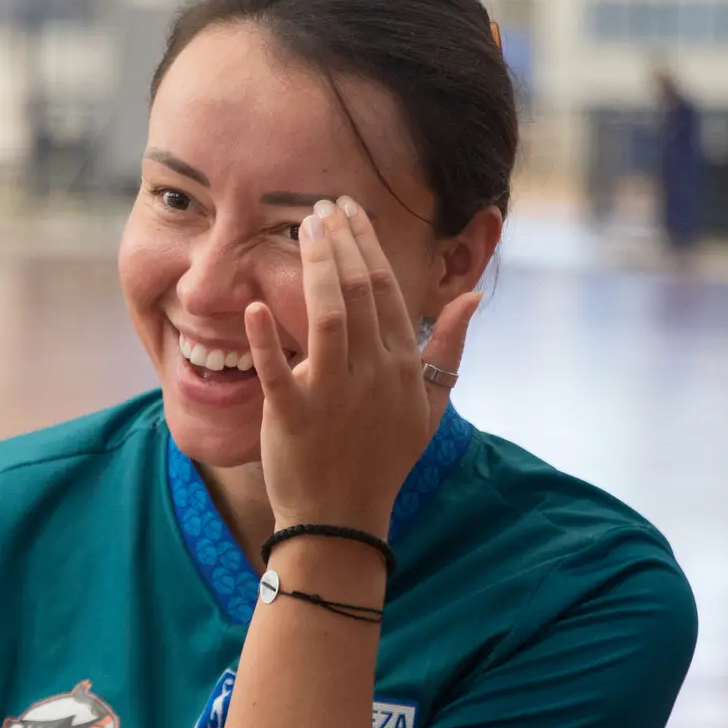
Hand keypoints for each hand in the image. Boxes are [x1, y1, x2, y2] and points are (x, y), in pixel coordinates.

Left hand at [243, 198, 483, 537]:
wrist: (343, 520)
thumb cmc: (384, 460)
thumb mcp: (429, 407)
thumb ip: (449, 349)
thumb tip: (474, 296)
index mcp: (402, 366)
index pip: (386, 290)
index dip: (366, 245)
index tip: (349, 211)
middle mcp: (373, 374)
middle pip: (358, 292)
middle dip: (339, 242)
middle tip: (319, 207)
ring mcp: (333, 396)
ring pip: (328, 317)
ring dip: (315, 268)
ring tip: (301, 229)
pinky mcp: (292, 418)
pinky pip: (276, 373)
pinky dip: (264, 340)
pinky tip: (253, 306)